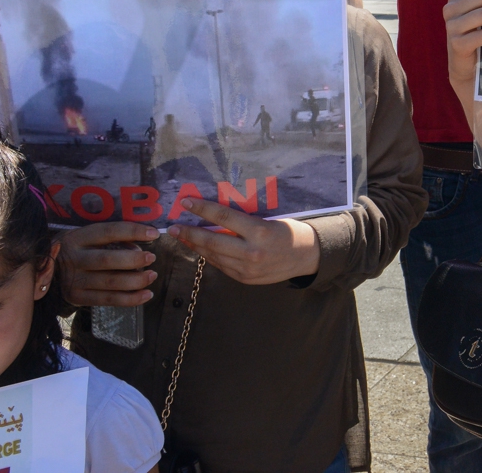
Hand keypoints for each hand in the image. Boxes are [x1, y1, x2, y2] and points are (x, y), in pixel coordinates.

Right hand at [58, 222, 158, 306]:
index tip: (154, 234)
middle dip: (134, 260)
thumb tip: (139, 249)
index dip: (133, 231)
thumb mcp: (89, 237)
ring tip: (152, 276)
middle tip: (152, 258)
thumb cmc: (78, 249)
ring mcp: (75, 280)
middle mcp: (75, 258)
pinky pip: (108, 300)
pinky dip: (130, 299)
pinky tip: (146, 295)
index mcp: (79, 237)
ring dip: (136, 280)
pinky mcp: (77, 298)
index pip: (109, 231)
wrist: (45, 270)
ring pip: (110, 282)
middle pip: (107, 260)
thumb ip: (113, 239)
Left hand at [167, 198, 320, 284]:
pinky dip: (208, 256)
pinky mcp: (245, 278)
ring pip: (212, 255)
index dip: (202, 208)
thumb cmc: (290, 231)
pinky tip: (199, 249)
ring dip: (194, 246)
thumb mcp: (269, 220)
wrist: (308, 256)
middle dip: (189, 233)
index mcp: (259, 231)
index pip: (223, 217)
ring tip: (181, 237)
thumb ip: (243, 222)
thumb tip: (214, 216)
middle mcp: (251, 252)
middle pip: (212, 240)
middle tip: (172, 227)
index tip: (186, 202)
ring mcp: (247, 268)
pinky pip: (221, 265)